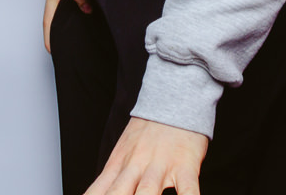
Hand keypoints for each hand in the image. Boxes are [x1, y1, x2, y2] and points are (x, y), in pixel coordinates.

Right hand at [45, 0, 90, 51]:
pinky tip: (92, 5)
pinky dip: (80, 1)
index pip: (48, 19)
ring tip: (83, 29)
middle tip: (71, 44)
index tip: (52, 50)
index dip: (50, 35)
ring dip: (73, 15)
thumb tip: (85, 9)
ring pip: (67, 3)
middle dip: (61, 29)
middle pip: (57, 13)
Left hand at [85, 117, 208, 194]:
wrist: (174, 100)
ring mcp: (160, 166)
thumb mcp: (122, 153)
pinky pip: (188, 190)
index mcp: (118, 164)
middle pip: (118, 193)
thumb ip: (109, 180)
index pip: (98, 191)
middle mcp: (136, 166)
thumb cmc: (147, 132)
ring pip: (147, 193)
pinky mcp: (185, 166)